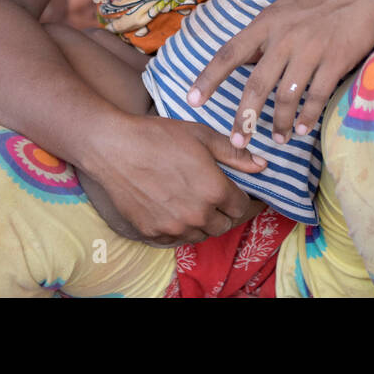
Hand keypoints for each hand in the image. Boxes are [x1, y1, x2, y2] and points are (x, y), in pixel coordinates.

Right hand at [80, 113, 269, 246]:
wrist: (113, 147)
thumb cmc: (158, 136)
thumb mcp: (201, 136)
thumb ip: (234, 153)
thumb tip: (261, 165)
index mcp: (214, 190)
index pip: (242, 207)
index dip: (245, 200)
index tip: (244, 196)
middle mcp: (197, 214)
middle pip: (224, 224)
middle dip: (226, 212)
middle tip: (220, 199)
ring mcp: (174, 226)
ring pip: (201, 234)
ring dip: (204, 222)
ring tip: (198, 204)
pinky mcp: (153, 232)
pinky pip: (176, 238)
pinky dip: (180, 228)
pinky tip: (175, 210)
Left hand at [188, 0, 373, 144]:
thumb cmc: (323, 3)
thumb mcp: (285, 9)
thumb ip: (263, 33)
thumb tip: (241, 58)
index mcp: (267, 22)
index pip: (229, 53)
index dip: (208, 78)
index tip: (192, 100)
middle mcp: (284, 37)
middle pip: (256, 85)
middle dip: (244, 118)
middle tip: (238, 140)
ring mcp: (310, 49)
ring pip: (285, 96)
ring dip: (280, 123)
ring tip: (278, 140)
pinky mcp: (334, 61)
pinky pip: (315, 97)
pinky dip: (307, 117)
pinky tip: (303, 129)